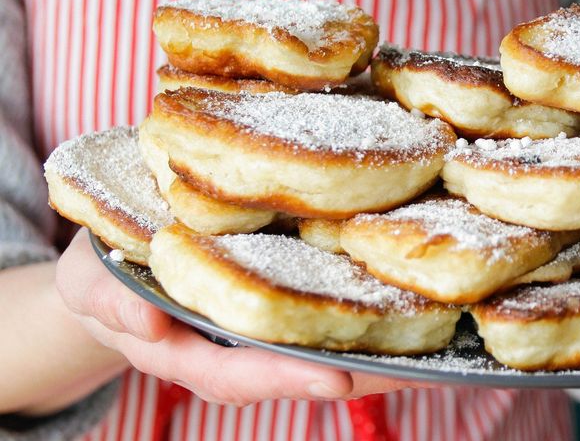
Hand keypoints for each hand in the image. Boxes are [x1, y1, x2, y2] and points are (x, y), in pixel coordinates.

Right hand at [56, 229, 426, 404]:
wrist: (119, 257)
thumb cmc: (104, 269)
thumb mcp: (89, 281)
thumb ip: (109, 302)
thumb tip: (147, 321)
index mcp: (188, 352)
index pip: (238, 376)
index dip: (285, 378)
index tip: (337, 379)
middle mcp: (233, 347)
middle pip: (297, 369)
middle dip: (355, 372)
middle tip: (415, 369)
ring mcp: (256, 326)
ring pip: (316, 344)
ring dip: (373, 347)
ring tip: (434, 341)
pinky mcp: (276, 294)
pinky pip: (317, 309)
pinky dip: (359, 312)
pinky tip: (406, 300)